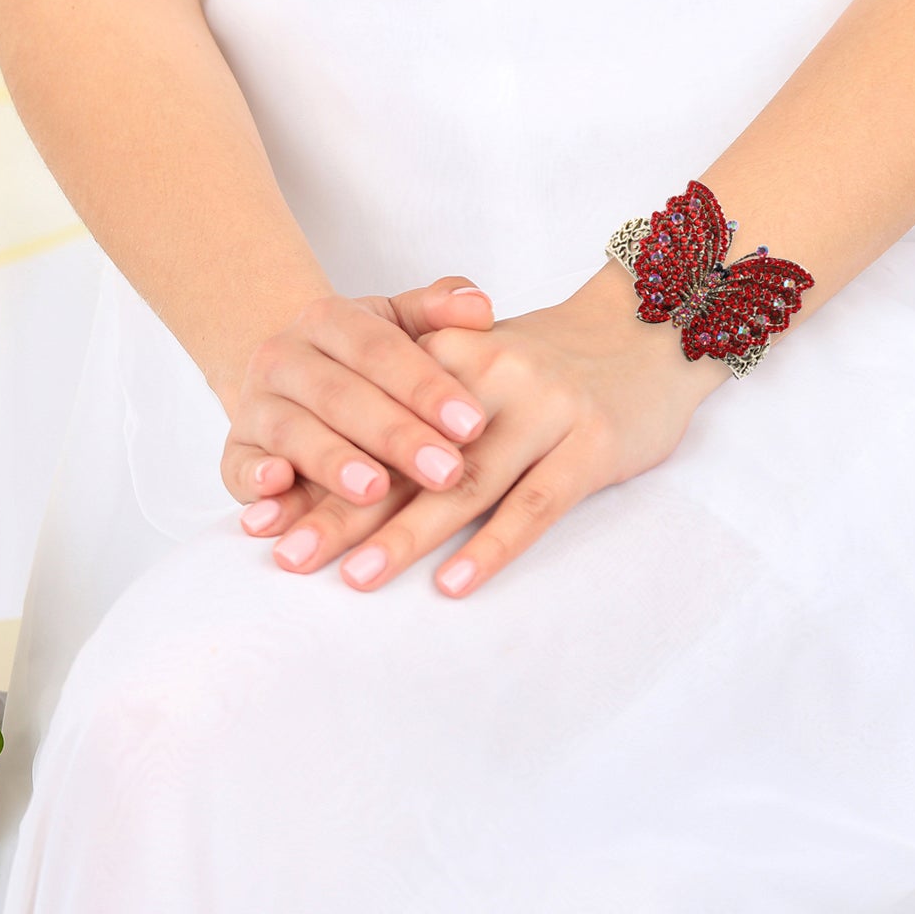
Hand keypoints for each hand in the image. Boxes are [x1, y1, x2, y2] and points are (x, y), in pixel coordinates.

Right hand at [219, 277, 497, 523]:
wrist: (291, 377)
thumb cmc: (364, 360)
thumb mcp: (400, 326)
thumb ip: (437, 313)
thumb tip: (480, 306)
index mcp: (328, 319)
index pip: (380, 350)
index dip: (426, 387)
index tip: (474, 424)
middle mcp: (283, 357)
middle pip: (340, 396)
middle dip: (395, 436)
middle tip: (446, 472)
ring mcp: (254, 406)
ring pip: (293, 432)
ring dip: (333, 463)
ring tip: (375, 491)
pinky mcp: (234, 453)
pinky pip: (238, 468)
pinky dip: (255, 481)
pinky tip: (279, 489)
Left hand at [248, 261, 731, 593]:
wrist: (651, 329)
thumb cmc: (548, 366)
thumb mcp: (475, 365)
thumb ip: (412, 413)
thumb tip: (331, 479)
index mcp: (448, 357)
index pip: (368, 426)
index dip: (315, 476)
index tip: (262, 523)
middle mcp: (489, 378)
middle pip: (402, 457)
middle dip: (339, 510)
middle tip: (288, 559)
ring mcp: (544, 411)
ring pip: (462, 483)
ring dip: (404, 534)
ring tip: (354, 578)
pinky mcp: (592, 444)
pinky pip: (534, 504)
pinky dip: (491, 546)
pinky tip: (453, 584)